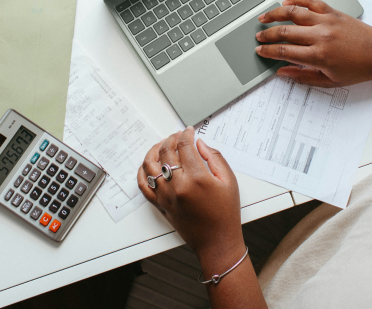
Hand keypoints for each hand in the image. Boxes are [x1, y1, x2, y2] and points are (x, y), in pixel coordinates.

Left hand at [137, 127, 245, 267]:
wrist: (217, 242)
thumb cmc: (225, 213)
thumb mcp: (229, 181)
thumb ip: (214, 157)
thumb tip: (200, 144)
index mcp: (197, 178)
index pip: (184, 146)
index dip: (186, 134)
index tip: (189, 131)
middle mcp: (177, 186)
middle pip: (166, 152)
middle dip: (171, 139)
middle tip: (178, 136)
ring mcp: (166, 196)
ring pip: (150, 166)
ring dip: (154, 151)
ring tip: (162, 145)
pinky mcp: (160, 205)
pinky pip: (143, 185)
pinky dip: (142, 172)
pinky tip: (149, 165)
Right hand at [255, 0, 371, 86]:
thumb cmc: (358, 69)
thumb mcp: (330, 81)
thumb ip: (303, 77)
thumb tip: (282, 72)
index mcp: (318, 56)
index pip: (284, 51)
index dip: (268, 51)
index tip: (260, 51)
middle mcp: (320, 36)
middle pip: (284, 31)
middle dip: (267, 34)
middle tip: (258, 37)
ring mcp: (326, 21)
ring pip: (293, 13)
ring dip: (275, 14)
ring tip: (264, 17)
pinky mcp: (333, 12)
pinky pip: (310, 1)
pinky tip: (286, 3)